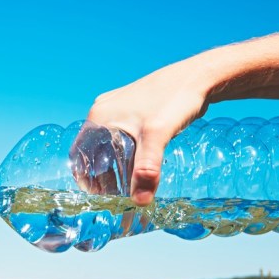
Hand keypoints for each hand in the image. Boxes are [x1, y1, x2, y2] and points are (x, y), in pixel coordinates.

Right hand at [82, 57, 213, 205]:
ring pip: (108, 145)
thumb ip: (147, 169)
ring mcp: (118, 108)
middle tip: (116, 194)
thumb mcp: (158, 136)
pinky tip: (140, 163)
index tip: (98, 197)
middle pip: (93, 151)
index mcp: (99, 117)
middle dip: (102, 175)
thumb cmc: (175, 99)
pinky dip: (126, 154)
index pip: (79, 154)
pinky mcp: (133, 109)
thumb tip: (140, 202)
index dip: (85, 178)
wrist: (199, 76)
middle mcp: (104, 111)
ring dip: (115, 165)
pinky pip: (121, 137)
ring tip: (128, 183)